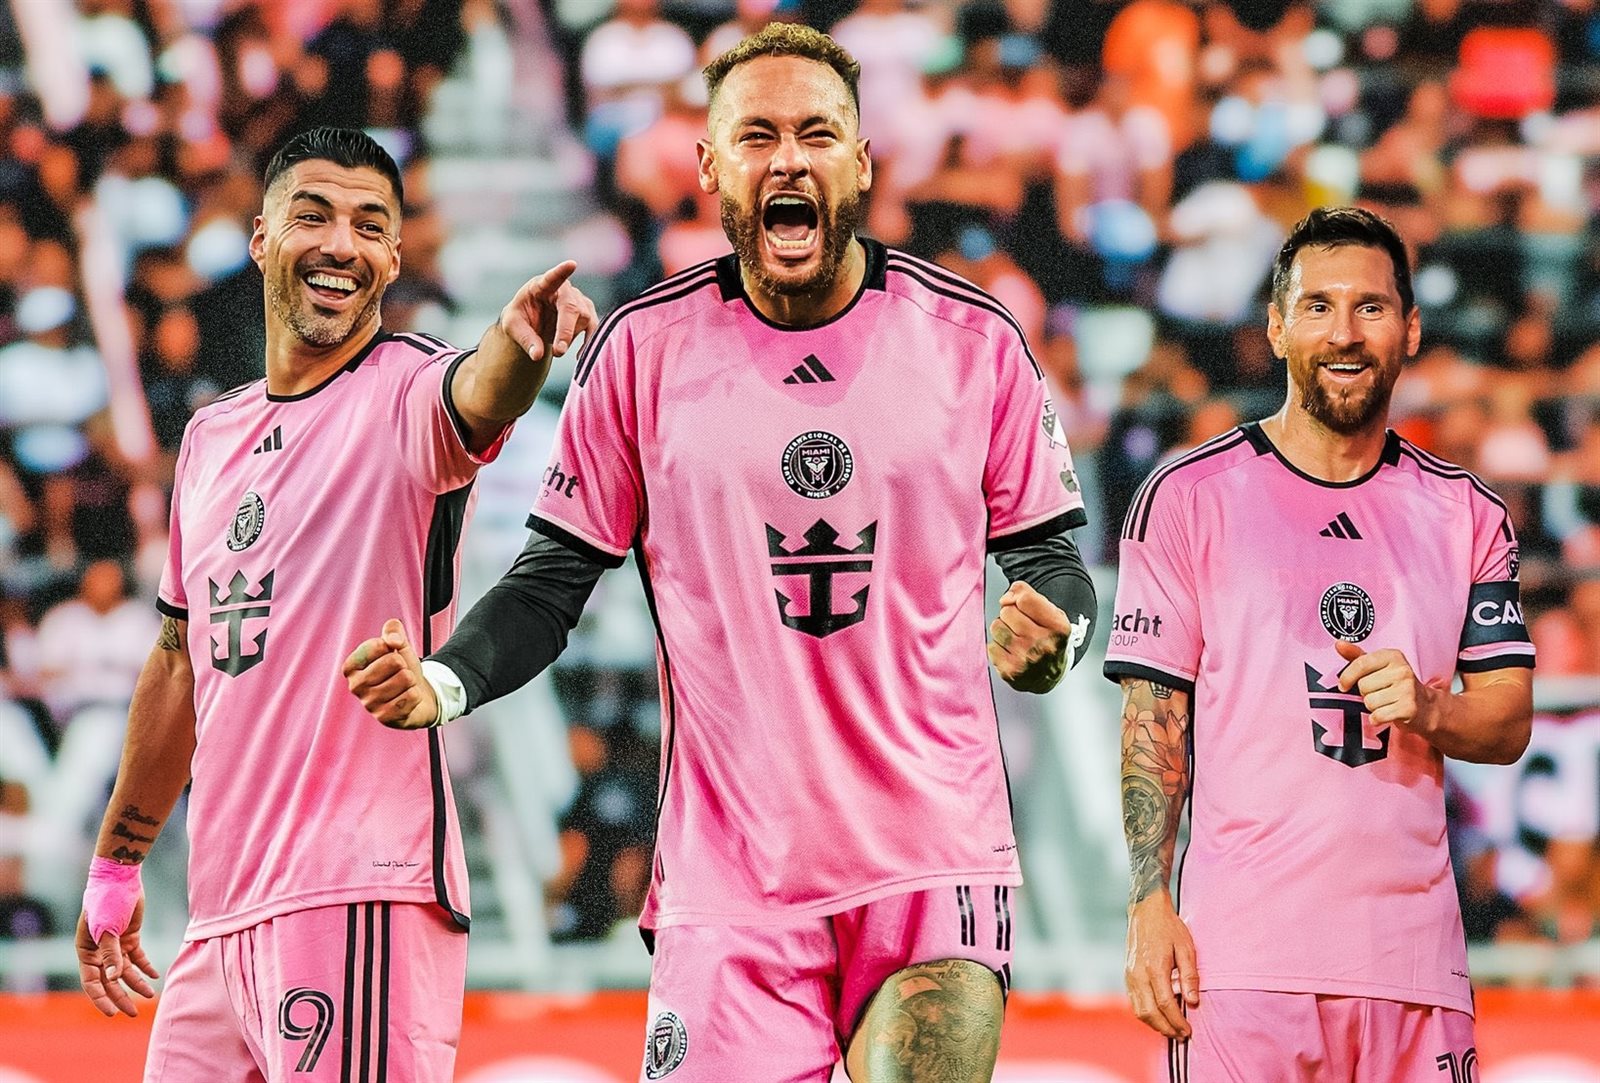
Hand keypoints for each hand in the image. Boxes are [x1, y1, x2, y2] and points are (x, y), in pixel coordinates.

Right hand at [77, 898, 157, 1017]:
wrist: (120, 877)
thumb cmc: (107, 902)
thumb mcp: (108, 929)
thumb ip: (112, 954)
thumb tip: (114, 979)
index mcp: (86, 951)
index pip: (92, 982)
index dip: (102, 998)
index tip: (113, 1013)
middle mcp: (99, 951)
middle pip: (110, 980)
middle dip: (121, 997)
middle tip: (134, 1013)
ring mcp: (115, 944)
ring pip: (125, 970)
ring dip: (136, 983)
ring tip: (150, 995)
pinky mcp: (129, 936)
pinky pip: (137, 957)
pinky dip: (145, 966)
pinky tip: (154, 976)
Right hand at [344, 619, 436, 728]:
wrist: (416, 696)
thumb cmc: (401, 669)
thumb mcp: (397, 645)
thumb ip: (393, 632)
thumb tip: (393, 639)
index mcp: (352, 666)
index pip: (378, 645)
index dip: (393, 645)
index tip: (391, 654)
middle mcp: (355, 686)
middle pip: (394, 661)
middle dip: (404, 665)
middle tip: (400, 673)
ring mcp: (369, 704)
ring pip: (405, 679)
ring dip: (411, 681)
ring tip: (404, 686)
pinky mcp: (384, 717)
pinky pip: (411, 697)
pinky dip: (415, 695)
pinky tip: (407, 699)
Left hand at [498, 260, 597, 361]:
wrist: (532, 322)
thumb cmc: (521, 319)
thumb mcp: (512, 328)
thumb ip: (525, 339)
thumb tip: (537, 355)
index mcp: (541, 286)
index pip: (551, 278)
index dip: (561, 272)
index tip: (572, 264)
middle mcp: (563, 290)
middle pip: (571, 307)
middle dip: (566, 331)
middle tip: (558, 352)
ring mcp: (578, 300)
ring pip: (583, 319)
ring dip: (570, 338)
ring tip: (556, 348)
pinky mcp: (587, 312)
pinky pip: (594, 328)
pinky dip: (588, 343)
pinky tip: (578, 356)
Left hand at [987, 581, 1083, 692]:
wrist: (1050, 675)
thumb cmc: (1049, 640)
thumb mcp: (1052, 613)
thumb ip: (1029, 596)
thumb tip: (1005, 598)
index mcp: (1057, 628)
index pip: (1025, 599)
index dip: (1018, 597)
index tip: (1020, 603)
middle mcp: (1042, 644)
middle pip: (1007, 611)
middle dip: (1011, 614)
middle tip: (1021, 625)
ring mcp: (1025, 659)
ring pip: (996, 626)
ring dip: (1003, 629)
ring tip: (1016, 638)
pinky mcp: (1009, 671)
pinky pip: (991, 646)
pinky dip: (998, 646)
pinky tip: (1011, 652)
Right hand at [1125, 889, 1198, 1039]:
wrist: (1145, 911)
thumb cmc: (1168, 928)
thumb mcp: (1186, 948)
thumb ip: (1190, 976)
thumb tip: (1192, 1002)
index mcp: (1155, 967)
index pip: (1165, 1004)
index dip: (1177, 1021)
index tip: (1188, 1030)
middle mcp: (1139, 974)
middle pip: (1149, 1012)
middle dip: (1166, 1028)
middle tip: (1181, 1036)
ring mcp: (1130, 975)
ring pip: (1139, 1010)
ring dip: (1155, 1024)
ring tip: (1171, 1030)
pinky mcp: (1127, 974)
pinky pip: (1134, 1001)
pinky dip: (1145, 1014)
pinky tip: (1158, 1016)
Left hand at [1335, 640, 1444, 734]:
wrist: (1425, 707)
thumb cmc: (1397, 684)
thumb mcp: (1379, 666)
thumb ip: (1357, 656)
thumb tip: (1339, 644)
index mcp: (1393, 656)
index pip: (1360, 664)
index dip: (1347, 677)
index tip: (1344, 685)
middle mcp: (1402, 670)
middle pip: (1363, 686)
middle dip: (1366, 693)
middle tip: (1380, 693)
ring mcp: (1407, 689)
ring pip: (1369, 702)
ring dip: (1373, 706)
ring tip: (1386, 702)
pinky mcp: (1408, 708)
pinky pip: (1377, 715)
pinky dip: (1377, 718)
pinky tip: (1388, 713)